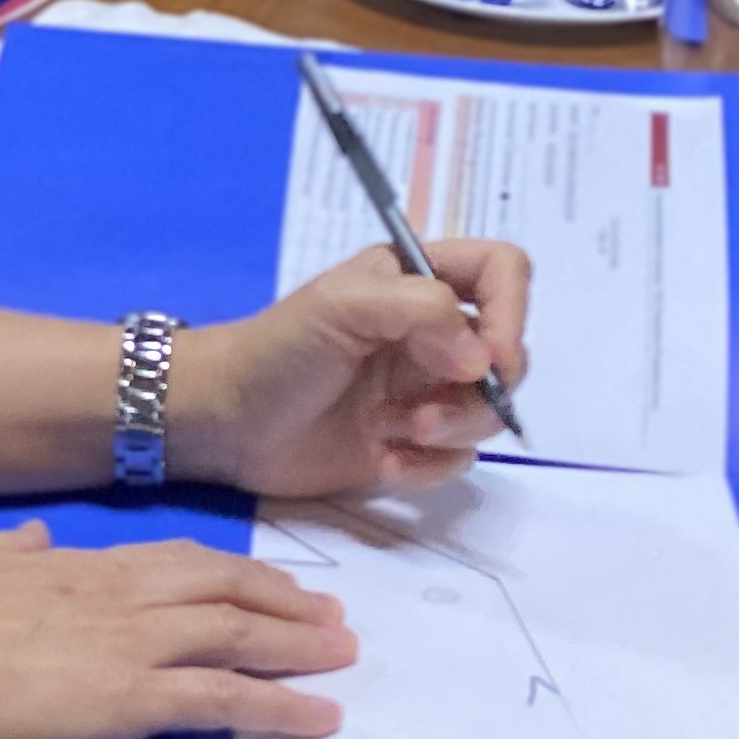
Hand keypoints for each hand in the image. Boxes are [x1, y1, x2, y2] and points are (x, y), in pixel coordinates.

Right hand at [0, 522, 357, 738]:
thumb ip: (8, 553)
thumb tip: (33, 535)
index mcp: (83, 567)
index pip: (180, 562)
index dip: (234, 573)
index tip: (270, 582)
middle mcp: (123, 596)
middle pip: (227, 589)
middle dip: (286, 602)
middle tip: (333, 619)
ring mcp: (134, 643)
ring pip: (241, 636)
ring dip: (300, 646)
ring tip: (344, 659)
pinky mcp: (132, 697)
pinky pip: (226, 699)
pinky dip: (282, 706)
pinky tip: (320, 717)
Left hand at [170, 239, 533, 499]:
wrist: (225, 422)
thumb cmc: (277, 350)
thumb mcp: (343, 306)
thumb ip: (423, 311)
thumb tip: (482, 360)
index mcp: (418, 280)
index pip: (503, 271)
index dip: (513, 311)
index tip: (490, 356)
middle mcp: (432, 333)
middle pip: (508, 353)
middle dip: (479, 391)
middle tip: (426, 411)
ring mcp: (424, 390)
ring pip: (488, 411)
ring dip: (451, 428)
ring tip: (393, 432)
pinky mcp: (410, 444)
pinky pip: (457, 459)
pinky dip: (428, 466)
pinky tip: (383, 462)